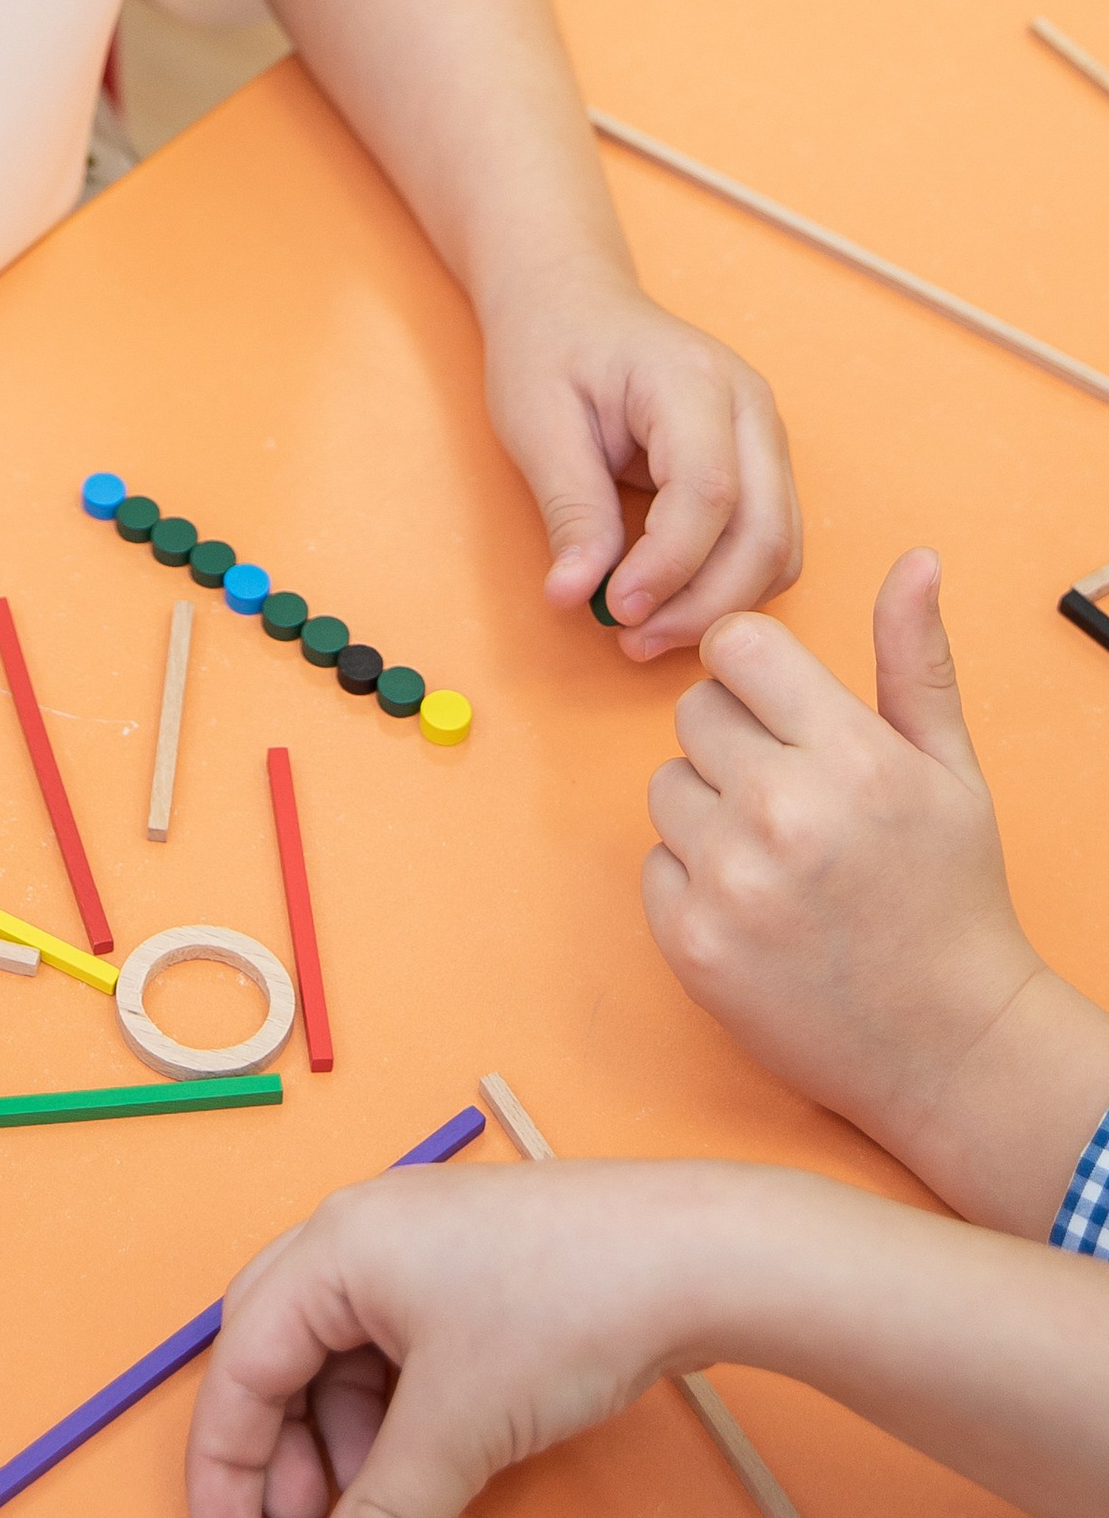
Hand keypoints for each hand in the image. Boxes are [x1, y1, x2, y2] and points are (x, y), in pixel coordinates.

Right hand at [185, 1161, 719, 1516]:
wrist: (690, 1257)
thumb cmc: (567, 1305)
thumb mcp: (458, 1426)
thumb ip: (383, 1505)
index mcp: (334, 1245)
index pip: (241, 1364)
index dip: (226, 1464)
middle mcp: (359, 1236)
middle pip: (275, 1353)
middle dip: (277, 1453)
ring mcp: (414, 1252)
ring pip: (336, 1361)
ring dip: (340, 1445)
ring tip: (371, 1512)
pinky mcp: (464, 1276)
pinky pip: (392, 1356)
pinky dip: (389, 1422)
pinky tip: (416, 1477)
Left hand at [479, 269, 798, 658]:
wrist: (573, 303)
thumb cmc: (549, 349)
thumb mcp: (536, 422)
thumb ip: (568, 510)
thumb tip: (575, 597)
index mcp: (692, 380)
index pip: (709, 491)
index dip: (669, 566)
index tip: (616, 610)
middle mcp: (750, 407)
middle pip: (764, 531)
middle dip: (703, 603)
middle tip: (630, 640)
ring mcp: (767, 437)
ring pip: (779, 549)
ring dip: (719, 605)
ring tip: (643, 630)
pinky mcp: (763, 466)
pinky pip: (770, 545)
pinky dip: (729, 587)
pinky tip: (670, 603)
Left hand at [643, 551, 1108, 1231]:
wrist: (954, 1049)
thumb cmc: (952, 898)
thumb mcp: (951, 770)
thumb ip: (915, 659)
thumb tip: (916, 559)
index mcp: (851, 756)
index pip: (736, 645)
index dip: (755, 674)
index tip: (784, 714)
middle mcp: (784, 812)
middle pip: (693, 712)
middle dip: (736, 744)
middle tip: (795, 801)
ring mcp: (732, 883)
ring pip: (666, 786)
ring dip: (710, 812)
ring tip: (780, 861)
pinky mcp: (692, 944)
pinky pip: (653, 865)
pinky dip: (693, 883)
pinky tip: (758, 912)